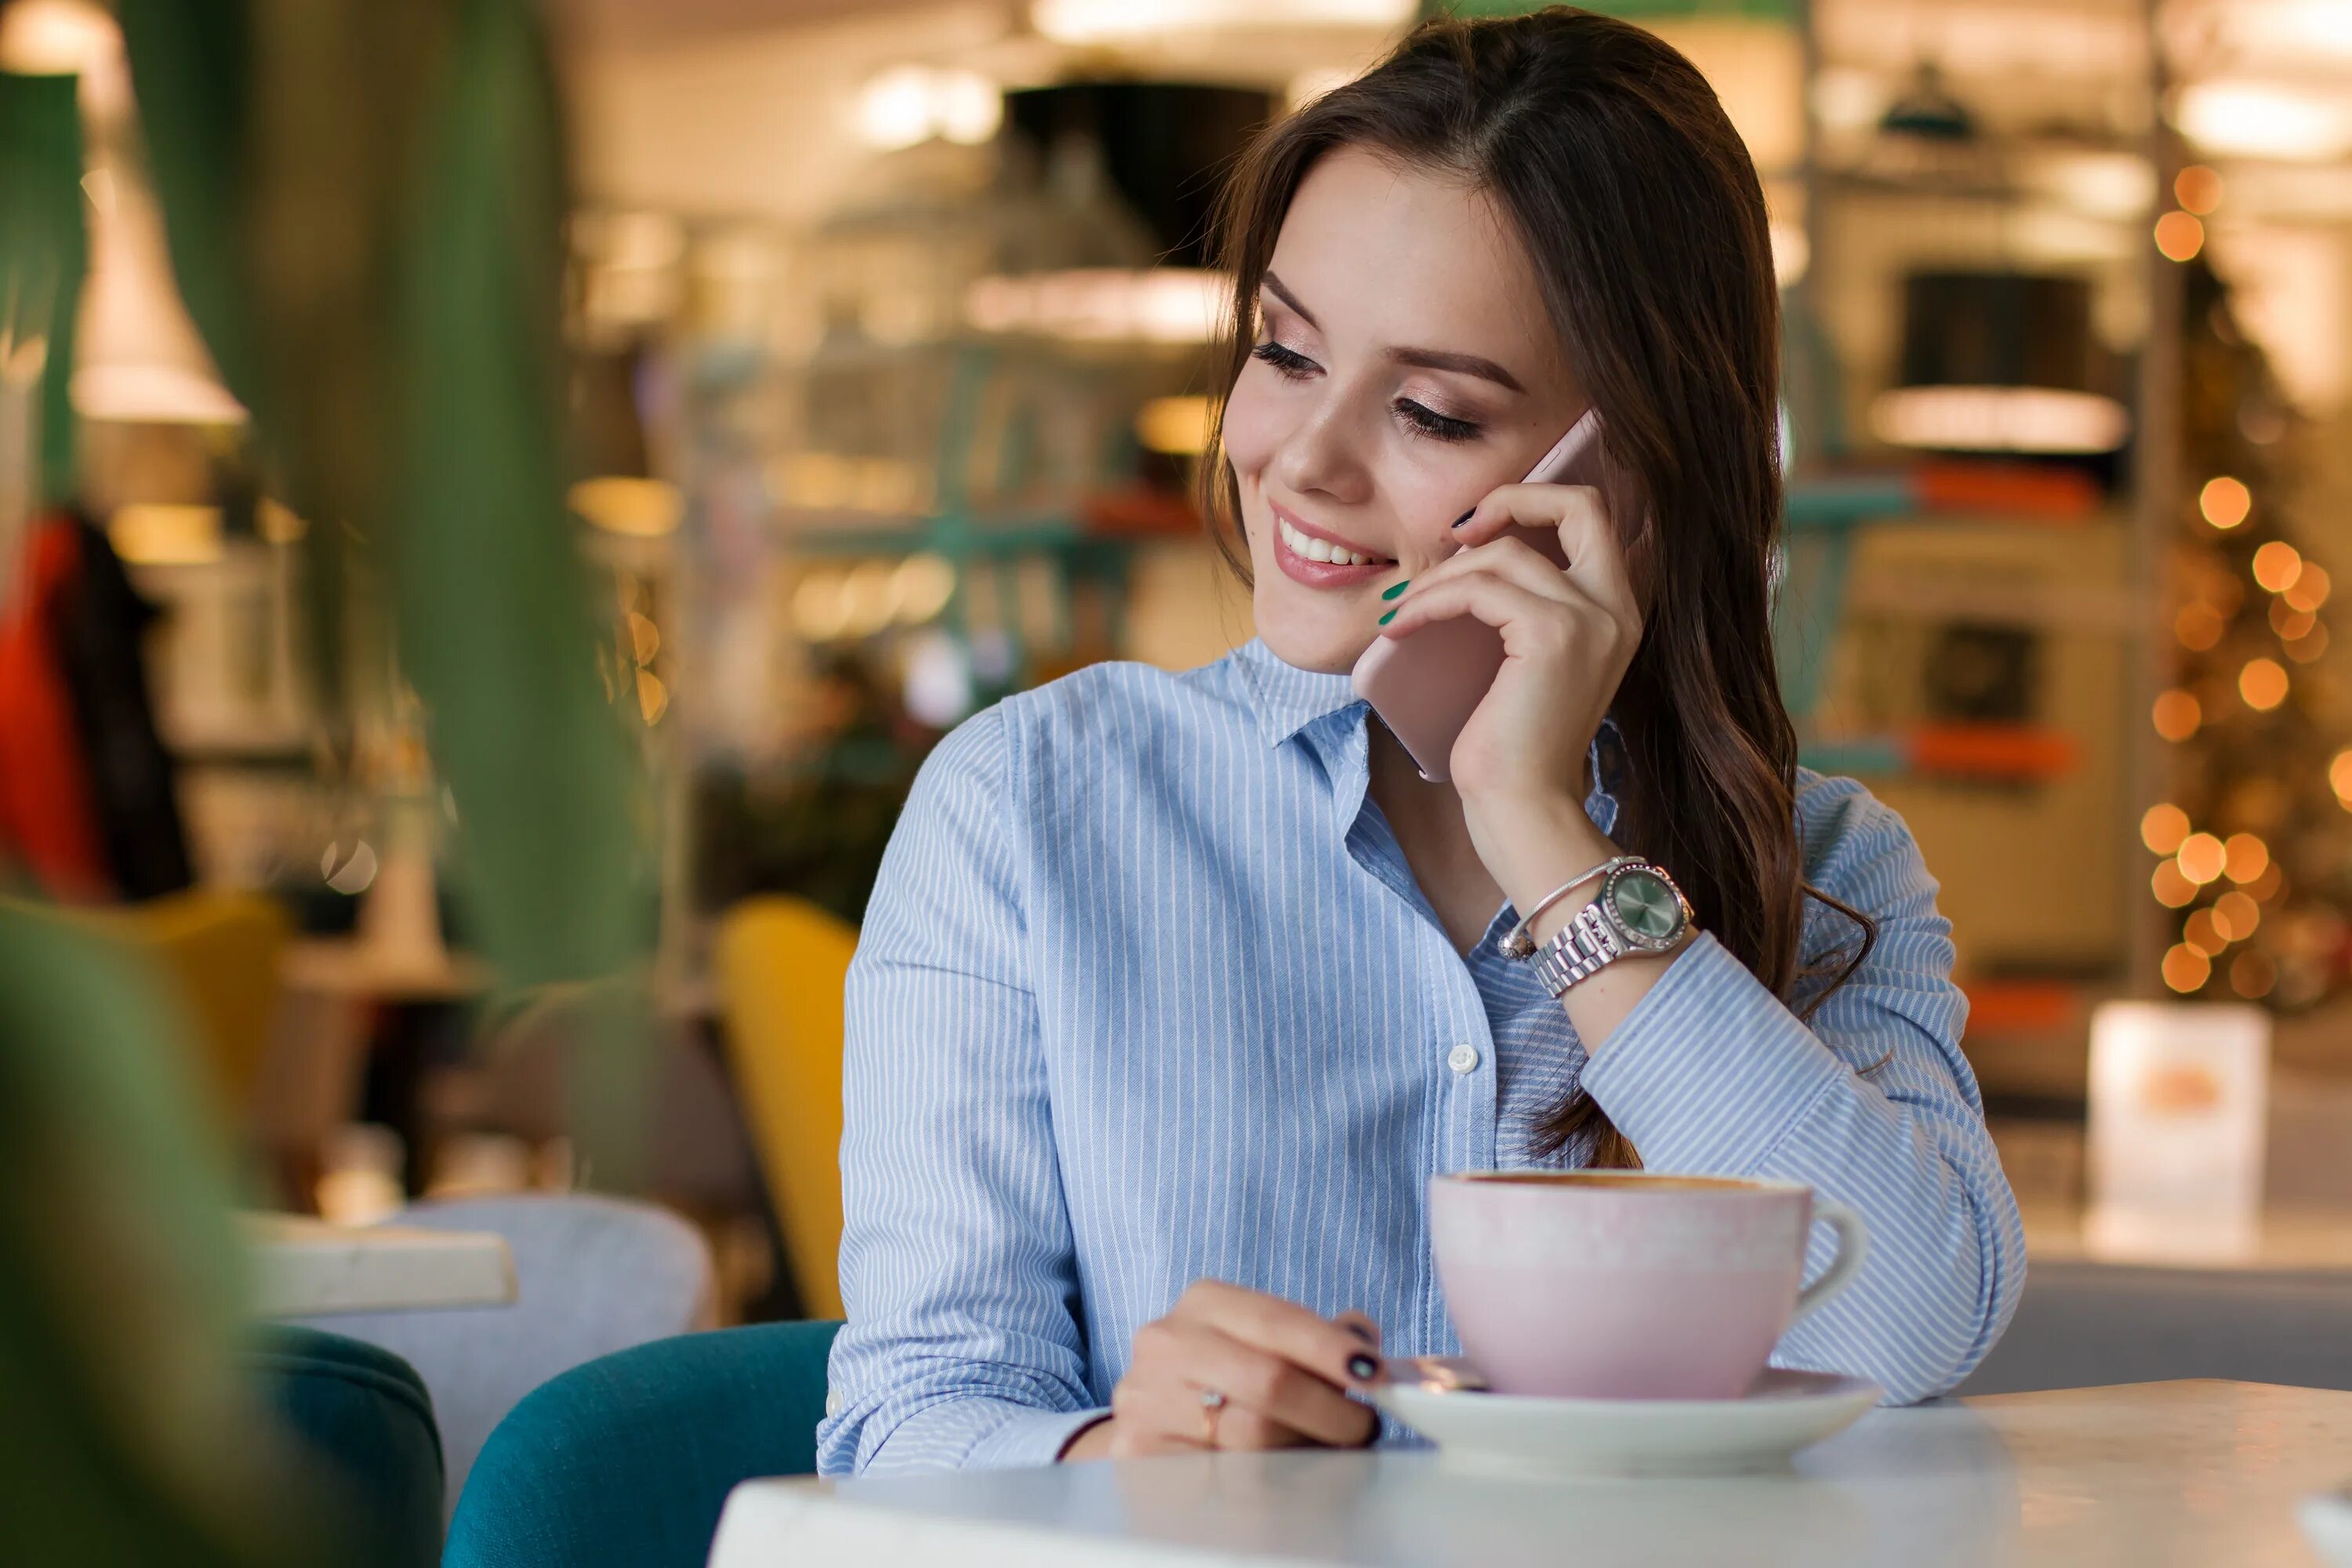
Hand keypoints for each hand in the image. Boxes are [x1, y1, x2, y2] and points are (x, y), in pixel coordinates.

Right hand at [1061, 1281, 1381, 1458]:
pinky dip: (1265, 1482)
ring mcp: (1147, 1398)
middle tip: (1364, 1426)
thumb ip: (1317, 1337)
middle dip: (1330, 1408)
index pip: (1277, 1321)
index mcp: (1204, 1303)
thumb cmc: (1224, 1375)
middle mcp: (1167, 1343)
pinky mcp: (1138, 1451)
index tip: (1375, 1374)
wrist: (1153, 1415)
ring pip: (1250, 1436)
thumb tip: (1362, 1340)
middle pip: (1268, 1381)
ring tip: (1329, 1449)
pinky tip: (1285, 1478)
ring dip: (1305, 1447)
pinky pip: (1222, 1477)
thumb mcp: (1264, 1341)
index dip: (1330, 1348)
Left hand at [1374, 483, 1639, 903]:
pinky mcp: (1552, 636)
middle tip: (1452, 533)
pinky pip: (1477, 588)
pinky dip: (1430, 601)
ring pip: (1504, 554)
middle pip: (1579, 504)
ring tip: (1405, 612)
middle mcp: (1618, 609)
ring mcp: (1591, 620)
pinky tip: (1400, 628)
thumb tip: (1469, 556)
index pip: (1593, 517)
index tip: (1476, 531)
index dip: (1535, 502)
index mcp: (1618, 612)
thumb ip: (1524, 610)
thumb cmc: (1513, 748)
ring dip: (1441, 577)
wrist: (1524, 809)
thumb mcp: (1527, 665)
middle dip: (1510, 498)